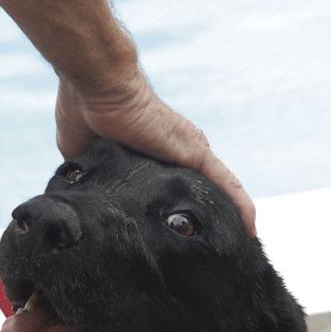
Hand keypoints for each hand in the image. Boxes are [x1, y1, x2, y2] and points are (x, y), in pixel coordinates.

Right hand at [55, 72, 256, 236]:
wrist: (95, 86)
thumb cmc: (84, 107)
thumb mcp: (82, 152)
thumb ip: (91, 172)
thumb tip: (80, 193)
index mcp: (150, 153)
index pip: (172, 185)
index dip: (178, 207)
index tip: (183, 232)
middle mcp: (175, 152)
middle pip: (201, 189)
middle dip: (211, 215)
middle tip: (220, 245)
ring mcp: (188, 151)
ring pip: (219, 189)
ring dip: (230, 214)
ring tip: (242, 242)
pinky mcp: (194, 152)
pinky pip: (225, 182)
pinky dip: (238, 205)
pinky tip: (249, 229)